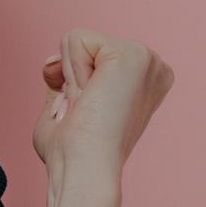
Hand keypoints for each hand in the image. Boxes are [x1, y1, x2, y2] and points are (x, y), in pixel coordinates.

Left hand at [33, 28, 175, 177]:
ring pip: (78, 40)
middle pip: (83, 44)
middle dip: (71, 78)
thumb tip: (53, 63)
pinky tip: (90, 96)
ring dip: (71, 76)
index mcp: (143, 83)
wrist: (83, 167)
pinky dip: (72, 70)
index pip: (89, 57)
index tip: (85, 113)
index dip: (73, 83)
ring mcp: (147, 59)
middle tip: (84, 112)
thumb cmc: (72, 152)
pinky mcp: (134, 54)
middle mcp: (153, 69)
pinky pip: (76, 39)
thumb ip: (62, 79)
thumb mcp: (65, 107)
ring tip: (88, 106)